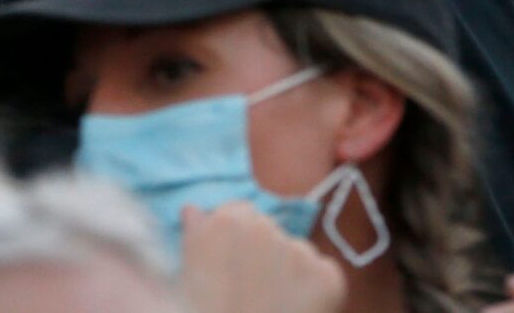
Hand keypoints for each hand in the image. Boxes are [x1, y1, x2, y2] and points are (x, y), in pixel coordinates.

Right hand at [177, 203, 343, 312]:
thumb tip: (194, 211)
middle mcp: (262, 227)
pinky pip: (323, 275)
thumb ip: (195, 238)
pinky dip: (315, 292)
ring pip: (296, 252)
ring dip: (288, 272)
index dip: (236, 242)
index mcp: (222, 223)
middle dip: (262, 253)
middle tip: (252, 291)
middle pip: (268, 229)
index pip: (238, 212)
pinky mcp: (328, 276)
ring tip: (273, 307)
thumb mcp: (185, 280)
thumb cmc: (203, 312)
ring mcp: (299, 250)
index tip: (233, 267)